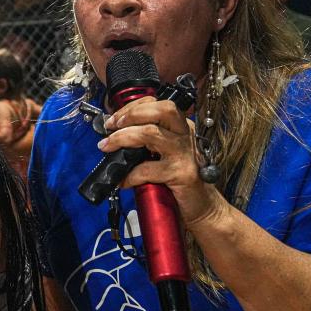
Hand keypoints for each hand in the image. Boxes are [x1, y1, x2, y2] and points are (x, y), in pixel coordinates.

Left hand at [100, 96, 226, 227]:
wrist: (202, 206)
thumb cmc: (179, 180)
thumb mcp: (163, 154)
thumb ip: (146, 141)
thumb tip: (114, 134)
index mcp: (181, 128)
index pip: (158, 104)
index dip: (132, 107)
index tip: (114, 119)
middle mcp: (186, 136)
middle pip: (162, 110)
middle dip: (131, 114)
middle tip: (112, 126)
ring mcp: (185, 154)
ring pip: (151, 133)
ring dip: (122, 138)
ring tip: (108, 147)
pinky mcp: (182, 173)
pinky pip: (148, 169)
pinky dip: (130, 175)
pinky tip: (123, 181)